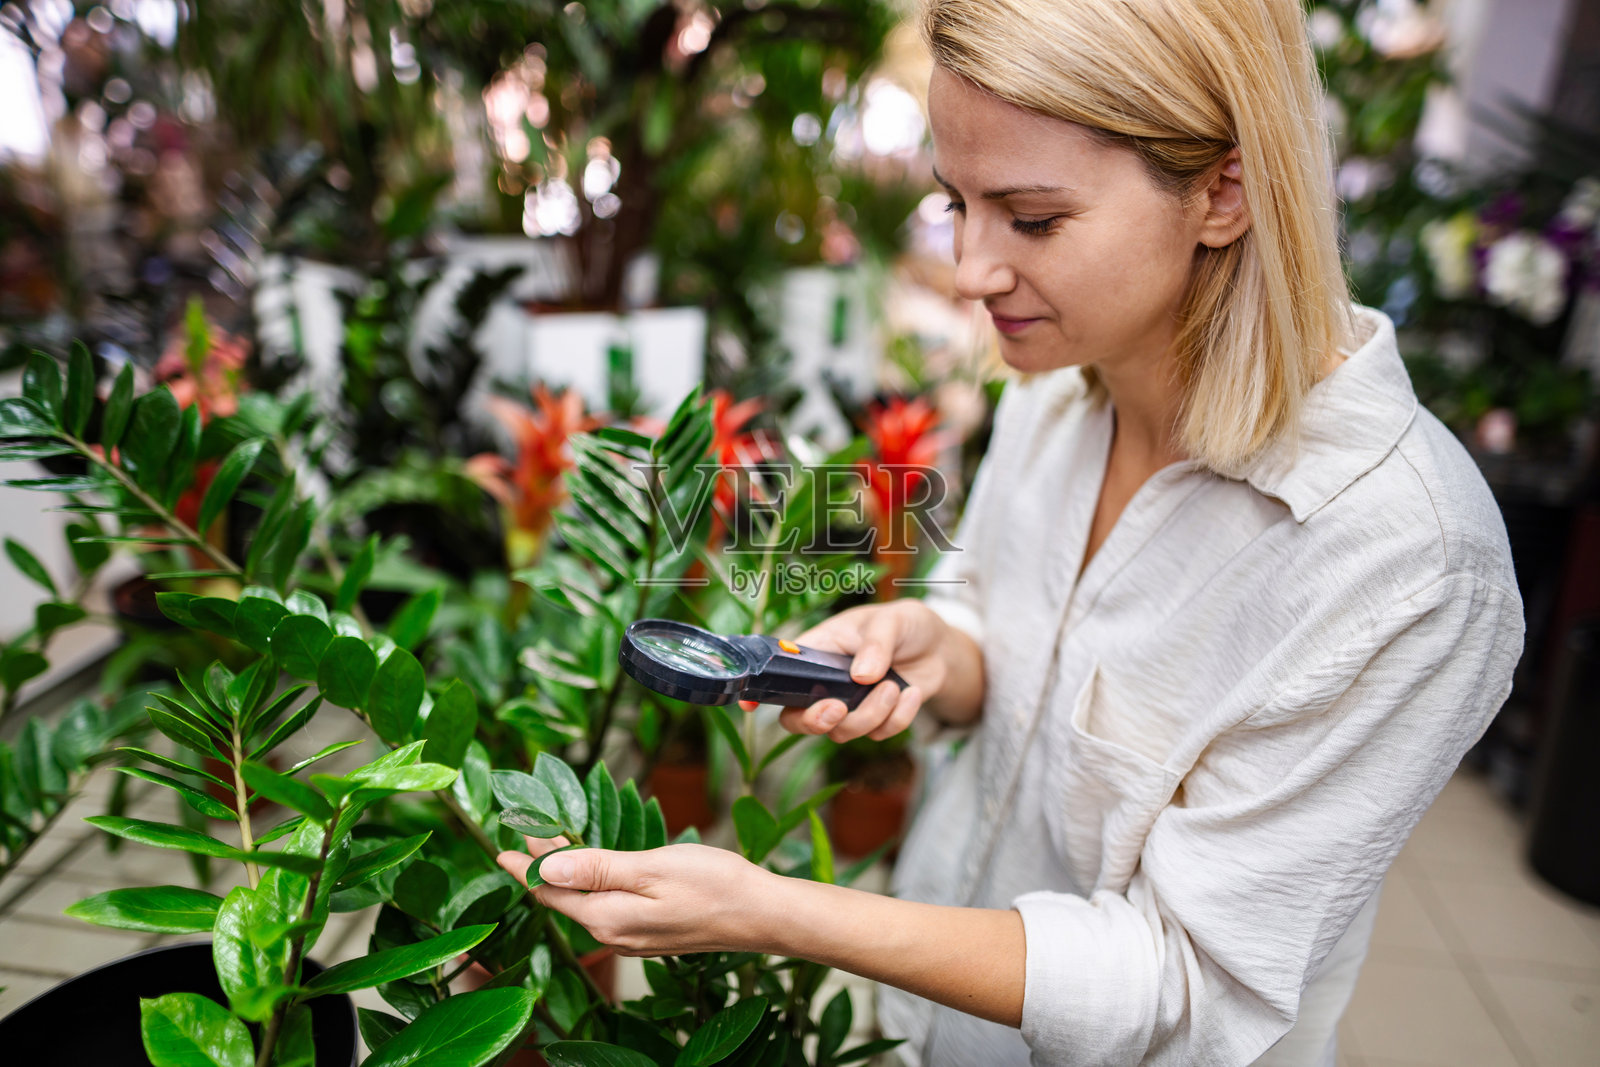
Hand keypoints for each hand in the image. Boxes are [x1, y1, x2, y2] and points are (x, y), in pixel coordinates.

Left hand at [497, 835, 777, 956]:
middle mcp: (613, 934)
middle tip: (527, 829)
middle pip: (565, 896)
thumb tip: (544, 866)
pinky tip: (595, 868)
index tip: (502, 844)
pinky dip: (592, 883)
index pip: (550, 889)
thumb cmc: (713, 884)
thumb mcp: (650, 867)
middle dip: (543, 863)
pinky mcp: (650, 933)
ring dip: (567, 872)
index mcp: (607, 917)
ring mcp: (632, 937)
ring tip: (554, 842)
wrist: (762, 915)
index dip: (526, 863)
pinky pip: (606, 907)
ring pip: (585, 902)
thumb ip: (596, 868)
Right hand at [751, 601, 950, 741]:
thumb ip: (876, 644)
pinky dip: (899, 718)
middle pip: (797, 720)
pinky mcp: (876, 721)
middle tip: (839, 708)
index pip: (778, 674)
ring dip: (871, 714)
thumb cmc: (906, 625)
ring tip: (895, 686)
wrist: (941, 650)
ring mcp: (849, 706)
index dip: (759, 692)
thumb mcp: (893, 621)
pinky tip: (912, 692)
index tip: (749, 704)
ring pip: (841, 732)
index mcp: (817, 652)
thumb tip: (861, 677)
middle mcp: (826, 684)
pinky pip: (878, 735)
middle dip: (815, 722)